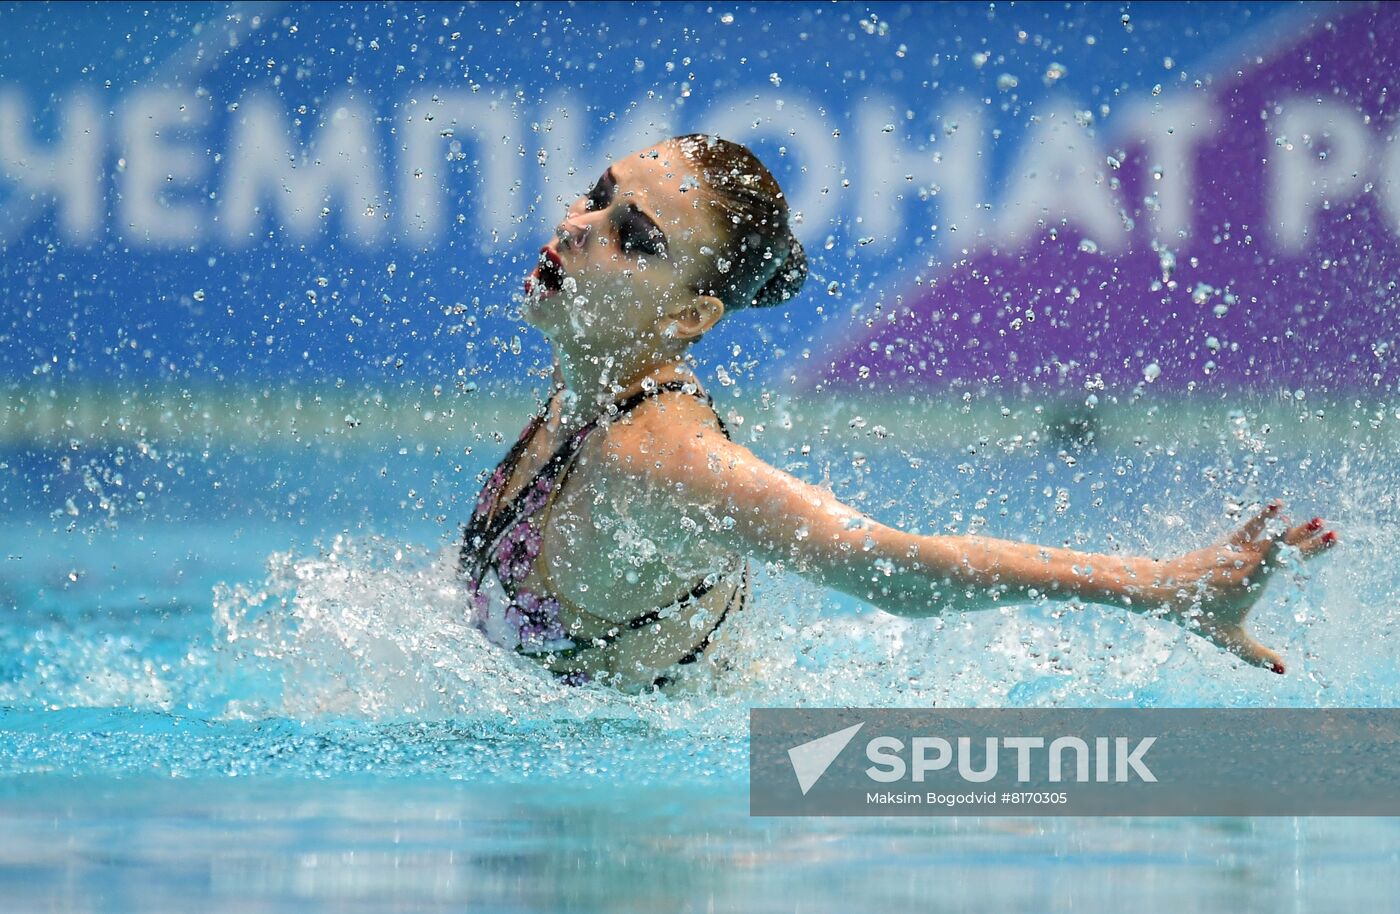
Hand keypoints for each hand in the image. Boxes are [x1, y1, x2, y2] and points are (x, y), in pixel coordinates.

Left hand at [1162, 500, 1337, 673]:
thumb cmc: (1196, 614)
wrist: (1163, 588)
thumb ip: (1258, 655)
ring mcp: (1236, 551)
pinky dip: (1264, 517)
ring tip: (1319, 520)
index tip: (1324, 537)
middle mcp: (1245, 562)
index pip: (1281, 559)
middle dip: (1310, 540)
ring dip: (1295, 529)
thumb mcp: (1229, 639)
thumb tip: (1284, 671)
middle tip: (1335, 531)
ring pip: (1270, 536)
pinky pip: (1249, 528)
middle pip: (1283, 548)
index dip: (1305, 548)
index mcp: (1250, 581)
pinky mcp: (1226, 544)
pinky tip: (1278, 505)